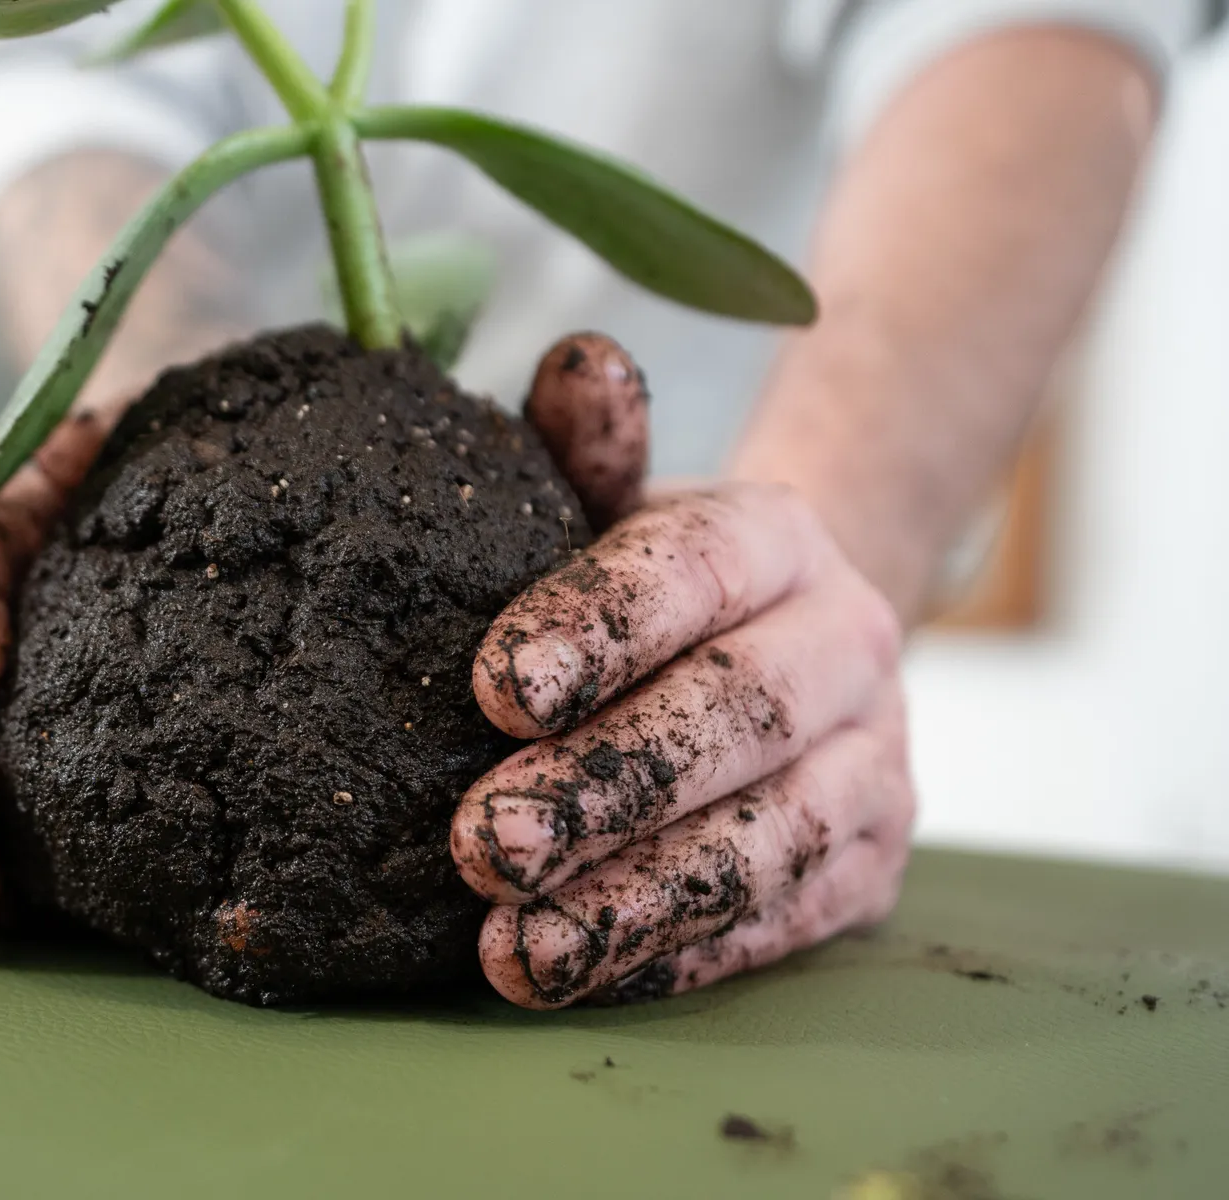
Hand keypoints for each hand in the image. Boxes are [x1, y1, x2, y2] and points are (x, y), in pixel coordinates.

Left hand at [456, 345, 913, 1007]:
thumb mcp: (617, 502)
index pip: (692, 573)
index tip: (492, 686)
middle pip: (735, 716)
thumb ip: (589, 445)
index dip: (598, 627)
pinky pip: (781, 921)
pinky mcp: (871, 868)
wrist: (783, 645)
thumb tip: (581, 361)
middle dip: (603, 785)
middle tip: (481, 841)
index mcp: (779, 538)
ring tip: (517, 946)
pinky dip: (679, 954)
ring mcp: (878, 764)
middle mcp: (852, 644)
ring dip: (635, 897)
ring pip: (767, 837)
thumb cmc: (657, 582)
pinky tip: (582, 973)